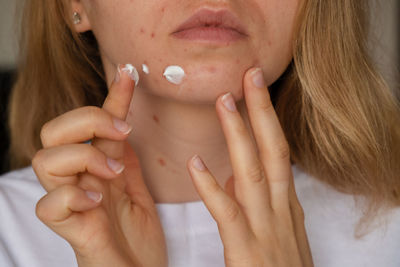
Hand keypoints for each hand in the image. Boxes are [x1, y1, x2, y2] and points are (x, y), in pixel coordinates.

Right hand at [32, 65, 167, 266]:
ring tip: (113, 170)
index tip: (128, 74)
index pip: (94, 124)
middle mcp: (78, 182)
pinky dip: (72, 196)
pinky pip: (50, 206)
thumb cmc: (138, 241)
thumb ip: (126, 161)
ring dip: (82, 155)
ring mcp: (72, 205)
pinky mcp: (72, 230)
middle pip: (53, 132)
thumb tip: (122, 125)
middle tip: (122, 132)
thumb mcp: (137, 190)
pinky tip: (98, 200)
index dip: (110, 96)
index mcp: (96, 169)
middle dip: (86, 120)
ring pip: (44, 159)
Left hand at [186, 68, 313, 266]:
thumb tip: (229, 176)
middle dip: (262, 111)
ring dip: (239, 134)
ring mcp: (265, 227)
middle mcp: (279, 208)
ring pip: (252, 171)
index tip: (255, 89)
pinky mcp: (247, 249)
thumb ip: (254, 201)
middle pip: (272, 149)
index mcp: (285, 203)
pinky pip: (227, 213)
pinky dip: (212, 186)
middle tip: (250, 75)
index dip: (267, 117)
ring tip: (225, 101)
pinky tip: (196, 163)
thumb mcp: (277, 230)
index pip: (278, 150)